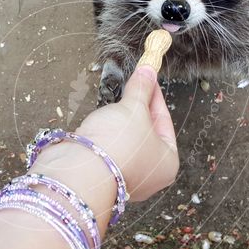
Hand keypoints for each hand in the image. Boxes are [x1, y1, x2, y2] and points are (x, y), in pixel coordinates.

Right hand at [77, 66, 177, 200]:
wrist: (80, 172)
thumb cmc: (118, 145)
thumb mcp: (134, 108)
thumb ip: (141, 89)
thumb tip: (148, 71)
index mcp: (168, 163)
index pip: (165, 122)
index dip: (154, 96)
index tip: (147, 78)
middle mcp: (150, 175)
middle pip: (146, 132)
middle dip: (137, 109)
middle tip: (132, 86)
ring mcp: (125, 178)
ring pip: (126, 141)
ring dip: (120, 122)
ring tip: (114, 104)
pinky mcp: (103, 176)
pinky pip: (109, 150)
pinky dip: (106, 136)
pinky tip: (100, 123)